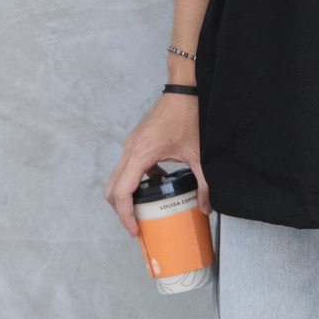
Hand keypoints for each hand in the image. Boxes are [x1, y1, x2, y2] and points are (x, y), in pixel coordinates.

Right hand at [103, 92, 208, 235]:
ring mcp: (132, 143)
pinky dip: (135, 180)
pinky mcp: (137, 140)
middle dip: (121, 210)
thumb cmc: (188, 114)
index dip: (125, 216)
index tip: (135, 231)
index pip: (122, 193)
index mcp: (141, 153)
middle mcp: (130, 148)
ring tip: (145, 209)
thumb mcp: (199, 153)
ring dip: (126, 195)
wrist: (185, 88)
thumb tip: (206, 207)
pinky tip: (157, 184)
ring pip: (117, 177)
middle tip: (137, 225)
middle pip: (112, 188)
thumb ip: (205, 183)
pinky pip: (128, 166)